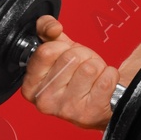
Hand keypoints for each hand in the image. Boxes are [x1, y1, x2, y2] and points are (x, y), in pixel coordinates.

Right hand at [21, 14, 118, 129]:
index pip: (46, 51)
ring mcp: (67, 109)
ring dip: (97, 66)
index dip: (62, 47)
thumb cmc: (77, 75)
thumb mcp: (58, 50)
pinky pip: (107, 78)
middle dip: (83, 55)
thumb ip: (46, 31)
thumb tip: (51, 27)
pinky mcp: (90, 112)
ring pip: (90, 67)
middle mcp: (45, 101)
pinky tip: (102, 85)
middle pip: (71, 57)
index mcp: (30, 86)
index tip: (65, 56)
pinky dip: (110, 75)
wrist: (100, 99)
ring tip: (92, 77)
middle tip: (82, 68)